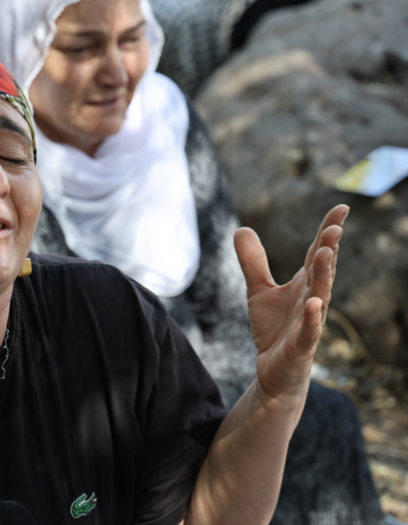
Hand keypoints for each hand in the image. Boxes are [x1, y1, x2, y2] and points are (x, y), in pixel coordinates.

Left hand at [235, 204, 347, 406]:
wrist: (273, 372)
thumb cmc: (274, 330)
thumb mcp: (258, 291)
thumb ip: (253, 261)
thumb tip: (241, 228)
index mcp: (304, 284)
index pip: (317, 253)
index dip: (328, 231)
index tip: (342, 207)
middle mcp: (312, 299)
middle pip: (322, 270)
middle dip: (328, 248)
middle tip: (335, 226)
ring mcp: (310, 322)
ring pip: (320, 295)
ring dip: (323, 275)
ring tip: (325, 253)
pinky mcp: (302, 345)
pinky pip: (310, 330)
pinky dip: (313, 317)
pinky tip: (314, 303)